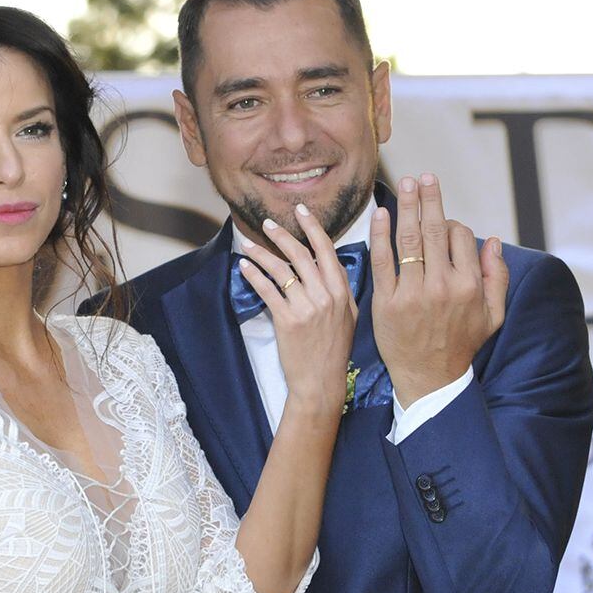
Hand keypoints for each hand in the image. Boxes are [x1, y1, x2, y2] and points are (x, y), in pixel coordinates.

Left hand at [236, 204, 358, 419]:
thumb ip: (340, 290)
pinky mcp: (288, 320)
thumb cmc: (334, 350)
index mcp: (342, 292)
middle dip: (283, 235)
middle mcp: (326, 296)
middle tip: (268, 223)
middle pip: (302, 255)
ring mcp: (307, 307)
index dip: (313, 228)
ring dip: (262, 254)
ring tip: (249, 244)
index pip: (327, 251)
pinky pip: (268, 291)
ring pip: (282, 271)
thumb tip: (331, 266)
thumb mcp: (348, 317)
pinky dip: (254, 276)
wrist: (321, 381)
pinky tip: (245, 268)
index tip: (301, 212)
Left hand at [369, 173, 507, 402]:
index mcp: (469, 286)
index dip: (451, 223)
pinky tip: (381, 214)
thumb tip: (493, 240)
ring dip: (406, 206)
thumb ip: (498, 276)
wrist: (428, 379)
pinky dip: (381, 234)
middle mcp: (441, 286)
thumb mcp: (493, 316)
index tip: (442, 220)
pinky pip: (383, 260)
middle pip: (433, 230)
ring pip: (408, 239)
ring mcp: (412, 294)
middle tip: (423, 176)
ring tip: (404, 184)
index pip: (459, 237)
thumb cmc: (462, 345)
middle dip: (428, 198)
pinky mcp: (386, 303)